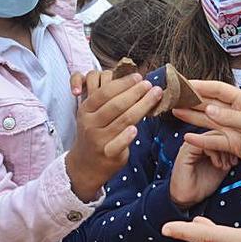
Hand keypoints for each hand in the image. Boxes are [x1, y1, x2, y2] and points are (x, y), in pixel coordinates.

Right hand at [66, 71, 162, 201]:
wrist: (85, 164)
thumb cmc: (95, 132)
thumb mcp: (93, 114)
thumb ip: (107, 99)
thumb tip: (134, 81)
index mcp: (86, 110)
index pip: (105, 92)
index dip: (123, 83)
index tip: (139, 77)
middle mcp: (90, 124)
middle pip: (116, 105)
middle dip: (135, 92)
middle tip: (150, 84)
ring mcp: (98, 140)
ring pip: (123, 121)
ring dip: (142, 106)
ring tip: (155, 96)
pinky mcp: (107, 155)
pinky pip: (119, 144)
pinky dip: (127, 136)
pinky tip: (137, 129)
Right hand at [170, 131, 236, 209]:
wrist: (188, 197)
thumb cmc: (203, 184)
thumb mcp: (221, 166)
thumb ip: (227, 155)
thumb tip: (239, 149)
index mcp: (205, 143)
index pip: (221, 134)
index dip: (232, 144)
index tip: (237, 159)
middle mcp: (198, 141)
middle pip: (217, 133)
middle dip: (229, 147)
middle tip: (233, 161)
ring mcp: (192, 144)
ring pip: (212, 137)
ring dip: (222, 151)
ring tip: (225, 165)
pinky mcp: (187, 150)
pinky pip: (202, 144)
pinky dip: (214, 153)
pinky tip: (218, 164)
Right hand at [172, 80, 240, 166]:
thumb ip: (230, 117)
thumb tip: (209, 110)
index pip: (218, 90)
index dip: (201, 86)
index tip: (185, 84)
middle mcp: (235, 112)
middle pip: (210, 104)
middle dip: (192, 100)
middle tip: (175, 97)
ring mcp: (232, 128)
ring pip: (208, 121)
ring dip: (192, 116)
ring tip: (176, 111)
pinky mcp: (232, 143)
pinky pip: (213, 140)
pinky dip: (201, 139)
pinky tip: (188, 137)